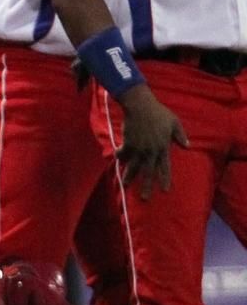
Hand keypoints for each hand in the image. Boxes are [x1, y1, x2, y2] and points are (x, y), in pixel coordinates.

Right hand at [115, 85, 186, 200]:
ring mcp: (138, 148)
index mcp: (163, 148)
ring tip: (125, 185)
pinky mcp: (127, 143)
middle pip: (148, 172)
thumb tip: (188, 146)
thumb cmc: (158, 113)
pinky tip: (117, 160)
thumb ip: (180, 135)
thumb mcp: (174, 122)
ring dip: (129, 176)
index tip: (165, 191)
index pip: (165, 168)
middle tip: (145, 198)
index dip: (164, 179)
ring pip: (133, 166)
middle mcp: (150, 151)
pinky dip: (120, 157)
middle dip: (146, 186)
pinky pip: (123, 153)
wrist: (140, 106)